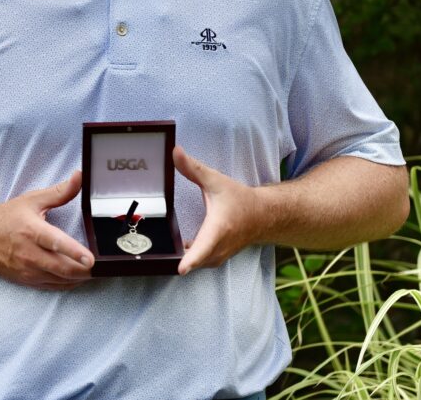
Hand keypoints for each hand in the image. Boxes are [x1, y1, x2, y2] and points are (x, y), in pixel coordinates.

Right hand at [0, 171, 94, 289]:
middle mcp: (29, 253)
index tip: (91, 258)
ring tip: (91, 271)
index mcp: (31, 231)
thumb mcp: (31, 200)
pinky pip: (52, 286)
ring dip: (78, 278)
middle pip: (62, 268)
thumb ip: (59, 192)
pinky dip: (67, 284)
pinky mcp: (26, 280)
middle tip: (99, 266)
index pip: (56, 243)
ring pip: (59, 280)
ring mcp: (27, 270)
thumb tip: (79, 177)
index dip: (74, 252)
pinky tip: (76, 277)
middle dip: (84, 270)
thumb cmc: (5, 218)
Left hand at [173, 146, 260, 274]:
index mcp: (219, 228)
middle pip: (196, 259)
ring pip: (198, 263)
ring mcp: (219, 255)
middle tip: (156, 254)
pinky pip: (201, 262)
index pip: (204, 248)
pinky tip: (178, 251)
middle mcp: (219, 246)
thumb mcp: (215, 180)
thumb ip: (192, 168)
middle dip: (178, 259)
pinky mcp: (217, 258)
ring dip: (183, 259)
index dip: (192, 259)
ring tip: (164, 253)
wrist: (263, 215)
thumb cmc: (239, 199)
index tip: (181, 269)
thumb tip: (175, 152)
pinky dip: (190, 259)